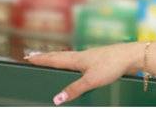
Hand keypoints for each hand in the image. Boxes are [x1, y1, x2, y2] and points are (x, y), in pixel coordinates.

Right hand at [25, 43, 142, 104]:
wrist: (128, 56)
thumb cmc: (110, 66)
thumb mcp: (91, 81)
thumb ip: (74, 90)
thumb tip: (57, 99)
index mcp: (75, 59)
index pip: (53, 59)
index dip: (40, 59)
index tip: (27, 57)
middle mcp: (79, 56)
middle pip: (57, 56)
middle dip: (43, 56)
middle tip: (30, 55)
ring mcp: (86, 56)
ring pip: (65, 57)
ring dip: (53, 57)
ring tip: (46, 57)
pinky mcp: (94, 59)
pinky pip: (74, 59)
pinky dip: (65, 60)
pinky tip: (70, 63)